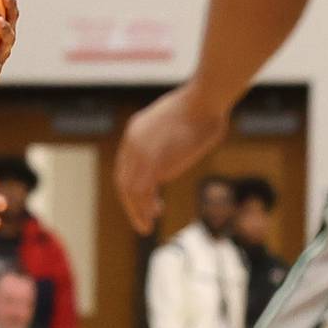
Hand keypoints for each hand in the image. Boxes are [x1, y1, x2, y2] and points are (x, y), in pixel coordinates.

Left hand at [115, 81, 230, 233]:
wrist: (204, 100)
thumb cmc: (204, 109)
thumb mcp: (178, 125)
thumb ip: (170, 144)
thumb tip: (175, 156)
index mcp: (136, 130)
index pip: (126, 165)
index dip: (133, 185)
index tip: (147, 199)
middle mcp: (132, 141)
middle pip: (123, 179)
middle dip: (131, 202)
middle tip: (142, 219)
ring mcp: (140, 151)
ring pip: (129, 189)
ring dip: (136, 210)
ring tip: (145, 227)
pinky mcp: (152, 161)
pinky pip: (141, 190)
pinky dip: (143, 207)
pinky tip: (151, 218)